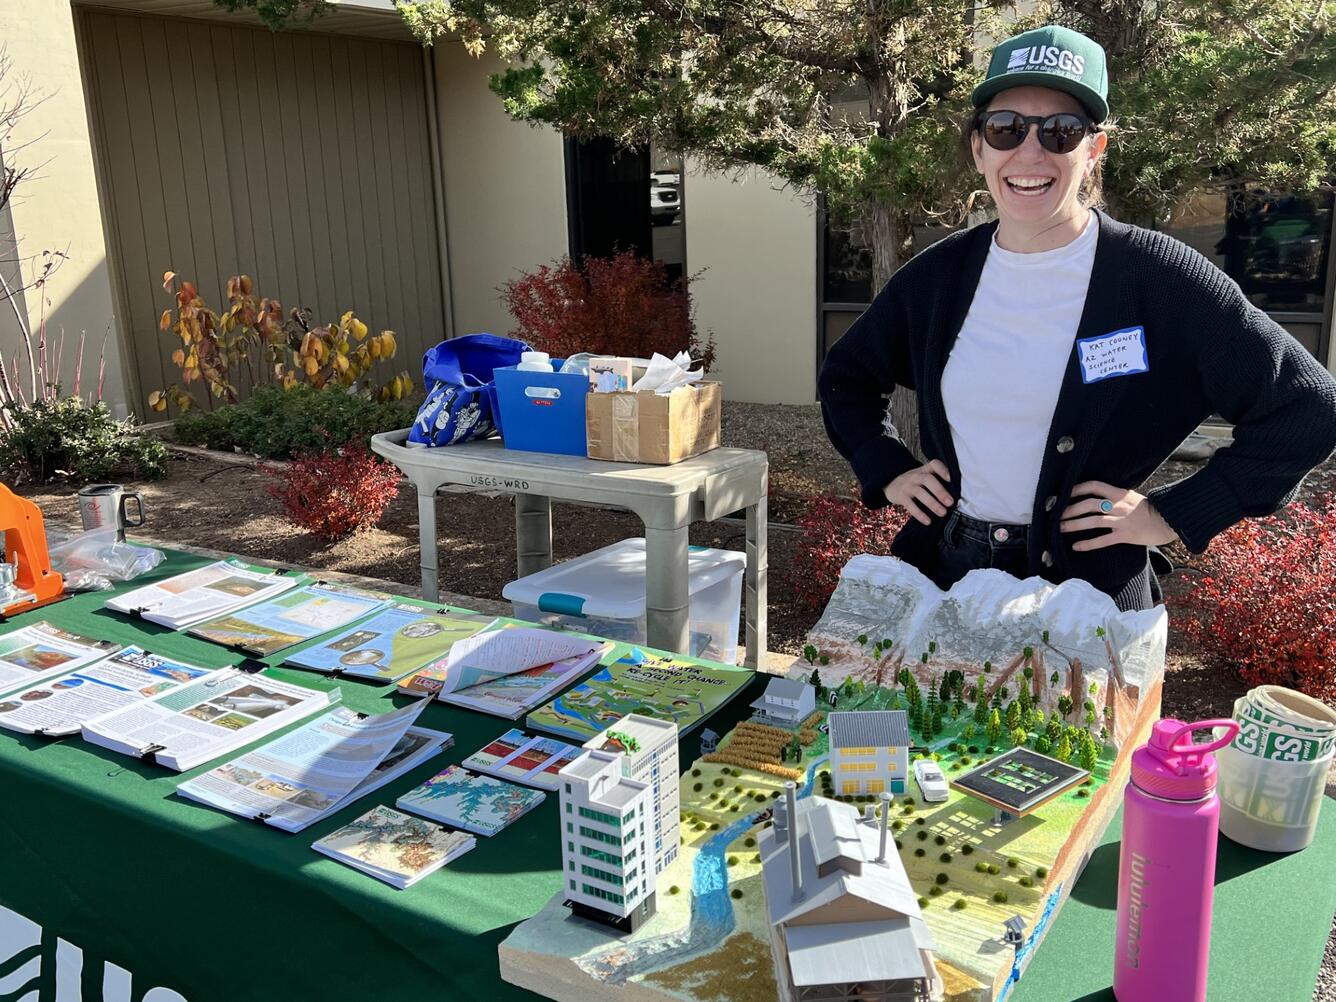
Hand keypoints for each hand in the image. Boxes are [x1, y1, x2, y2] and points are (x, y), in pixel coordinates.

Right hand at [884, 460, 954, 525]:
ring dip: (932, 503)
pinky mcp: (901, 497)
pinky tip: (928, 521)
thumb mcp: (923, 476)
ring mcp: (907, 486)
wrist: (891, 484)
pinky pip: (910, 505)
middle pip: (927, 480)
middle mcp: (916, 476)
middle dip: (940, 491)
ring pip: (920, 493)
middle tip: (950, 502)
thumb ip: (936, 480)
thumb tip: (956, 496)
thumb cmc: (915, 482)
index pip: (934, 464)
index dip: (942, 470)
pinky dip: (919, 514)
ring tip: (942, 513)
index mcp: (924, 470)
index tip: (950, 478)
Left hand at [1059, 481, 1178, 550]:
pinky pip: (1103, 540)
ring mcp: (1121, 521)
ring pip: (1093, 521)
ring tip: (1060, 528)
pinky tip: (1076, 546)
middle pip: (1089, 504)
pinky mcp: (1125, 535)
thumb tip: (1096, 498)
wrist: (1169, 521)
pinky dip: (1088, 543)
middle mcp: (1118, 505)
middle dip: (1070, 509)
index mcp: (1119, 494)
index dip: (1077, 488)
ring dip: (1074, 524)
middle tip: (1057, 515)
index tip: (1065, 493)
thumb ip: (1115, 496)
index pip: (1094, 486)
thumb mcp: (1132, 497)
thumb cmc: (1150, 510)